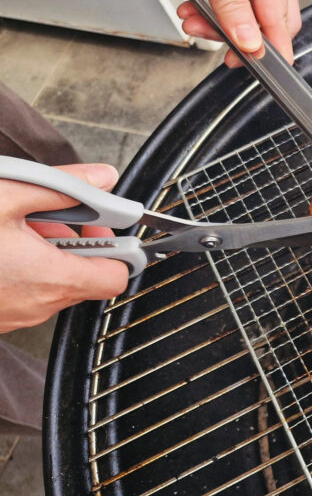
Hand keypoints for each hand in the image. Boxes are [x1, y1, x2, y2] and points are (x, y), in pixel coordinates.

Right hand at [0, 164, 128, 332]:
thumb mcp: (6, 195)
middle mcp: (39, 304)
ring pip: (53, 286)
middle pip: (86, 279)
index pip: (117, 275)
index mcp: (51, 276)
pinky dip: (21, 271)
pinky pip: (25, 294)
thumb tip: (101, 178)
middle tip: (50, 218)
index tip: (100, 224)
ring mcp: (16, 316)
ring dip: (45, 256)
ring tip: (15, 229)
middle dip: (76, 245)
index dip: (116, 247)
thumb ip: (63, 187)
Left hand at [134, 0, 300, 66]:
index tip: (262, 67)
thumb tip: (250, 40)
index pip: (280, 16)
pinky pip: (227, 6)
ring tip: (193, 22)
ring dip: (219, 26)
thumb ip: (229, 3)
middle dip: (242, 37)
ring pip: (246, 17)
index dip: (271, 45)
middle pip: (268, 21)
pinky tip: (191, 11)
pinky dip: (209, 15)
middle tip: (220, 47)